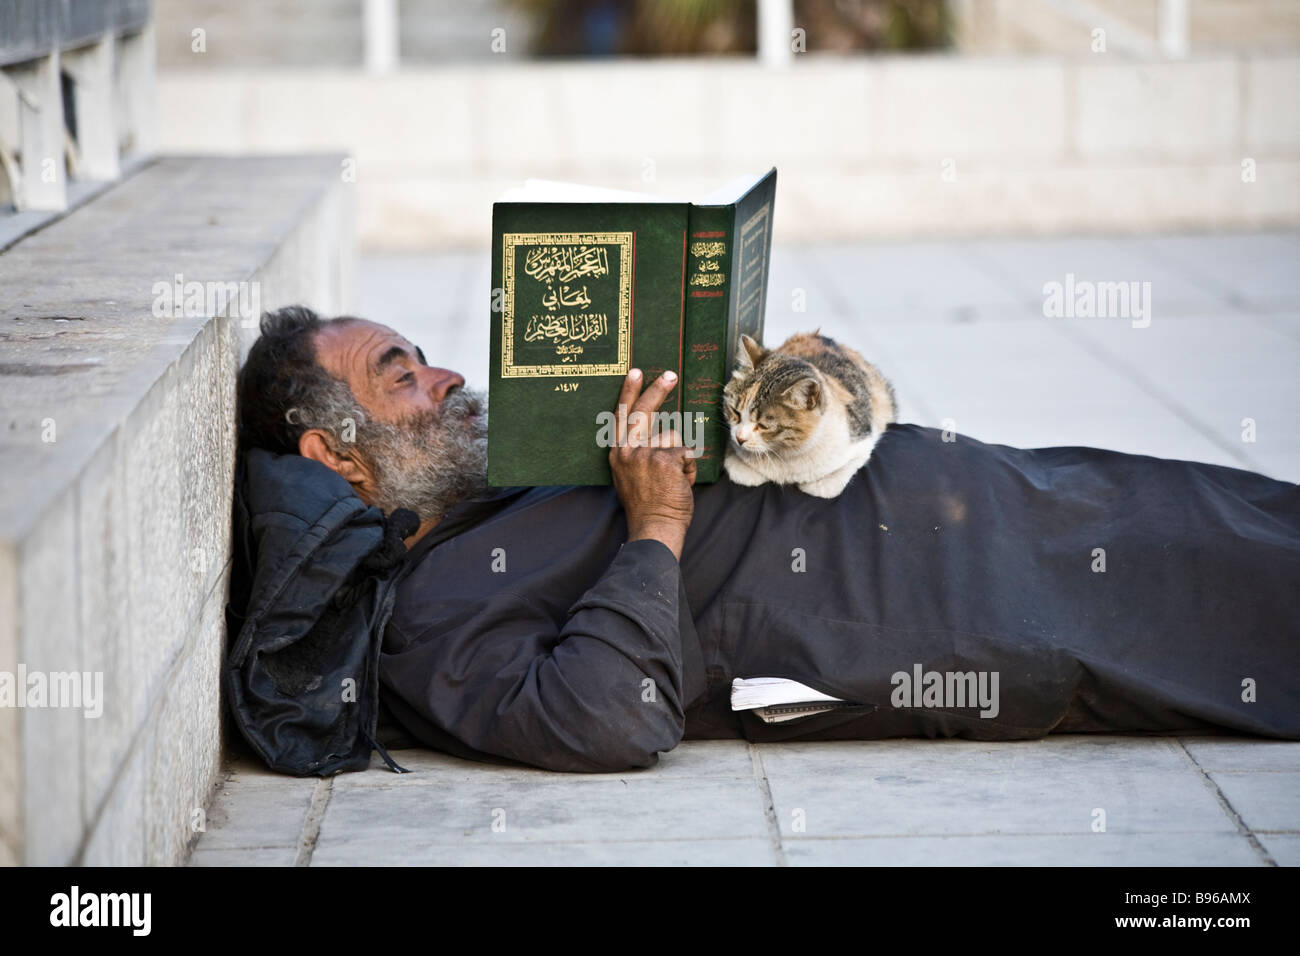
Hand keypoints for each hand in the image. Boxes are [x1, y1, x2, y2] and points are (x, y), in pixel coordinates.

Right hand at [608, 368, 696, 559]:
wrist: (654, 527)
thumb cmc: (648, 505)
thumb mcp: (631, 475)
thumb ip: (641, 453)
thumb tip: (663, 432)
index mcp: (618, 453)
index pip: (621, 415)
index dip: (629, 392)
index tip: (635, 372)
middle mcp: (628, 450)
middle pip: (644, 410)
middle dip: (658, 389)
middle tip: (670, 375)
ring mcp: (646, 453)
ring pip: (673, 436)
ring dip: (680, 456)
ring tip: (674, 479)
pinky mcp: (665, 458)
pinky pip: (687, 451)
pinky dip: (689, 468)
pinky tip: (681, 483)